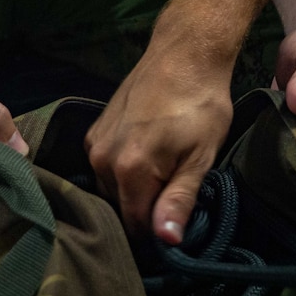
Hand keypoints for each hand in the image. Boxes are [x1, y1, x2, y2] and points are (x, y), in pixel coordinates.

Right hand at [85, 41, 232, 243]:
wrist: (183, 54)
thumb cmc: (201, 105)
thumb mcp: (201, 156)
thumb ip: (179, 199)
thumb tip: (167, 241)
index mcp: (129, 169)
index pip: (135, 225)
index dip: (157, 234)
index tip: (178, 227)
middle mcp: (102, 159)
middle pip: (120, 208)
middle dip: (145, 212)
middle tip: (175, 196)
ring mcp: (94, 144)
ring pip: (111, 189)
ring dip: (134, 191)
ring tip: (164, 174)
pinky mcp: (94, 132)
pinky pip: (105, 168)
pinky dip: (124, 172)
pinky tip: (147, 157)